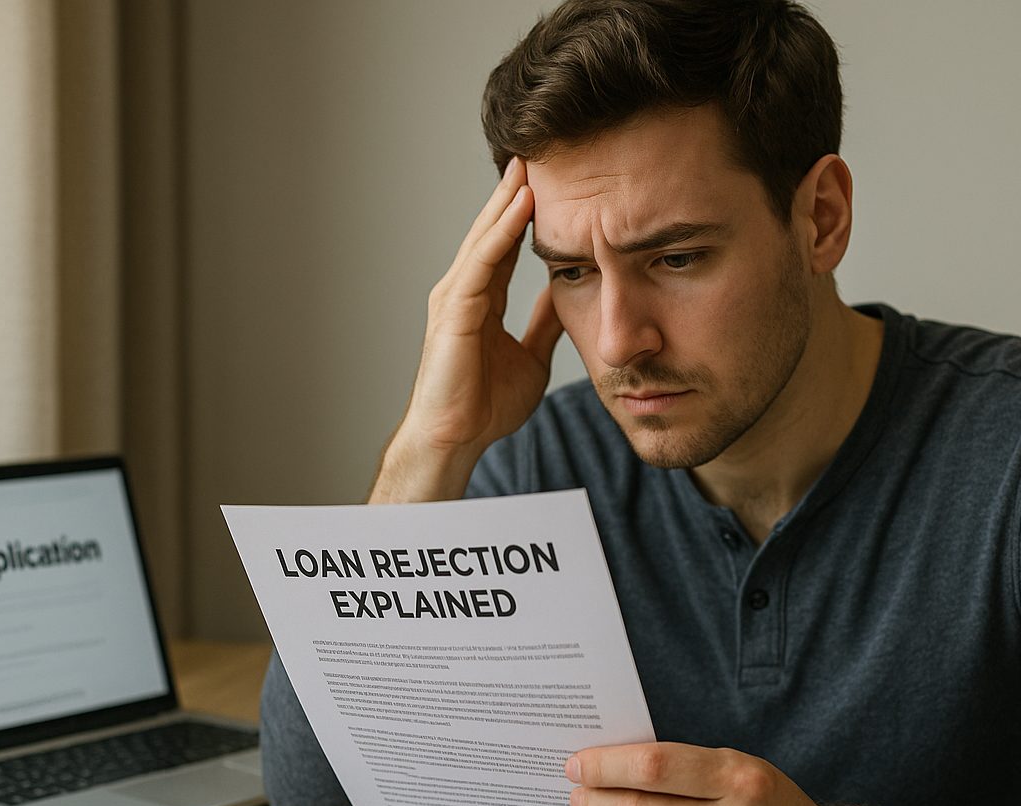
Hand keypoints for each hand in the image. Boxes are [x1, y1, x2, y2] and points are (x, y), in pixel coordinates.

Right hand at [373, 157, 563, 501]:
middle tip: (536, 152)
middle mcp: (463, 291)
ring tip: (531, 164)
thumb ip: (542, 325)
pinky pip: (483, 261)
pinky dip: (504, 231)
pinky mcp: (455, 310)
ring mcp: (455, 297)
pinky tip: (524, 205)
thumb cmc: (484, 407)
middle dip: (514, 192)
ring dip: (509, 200)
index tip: (552, 182)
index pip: (506, 245)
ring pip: (486, 237)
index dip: (526, 214)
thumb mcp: (531, 356)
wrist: (457, 439)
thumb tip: (565, 299)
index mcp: (481, 301)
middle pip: (493, 231)